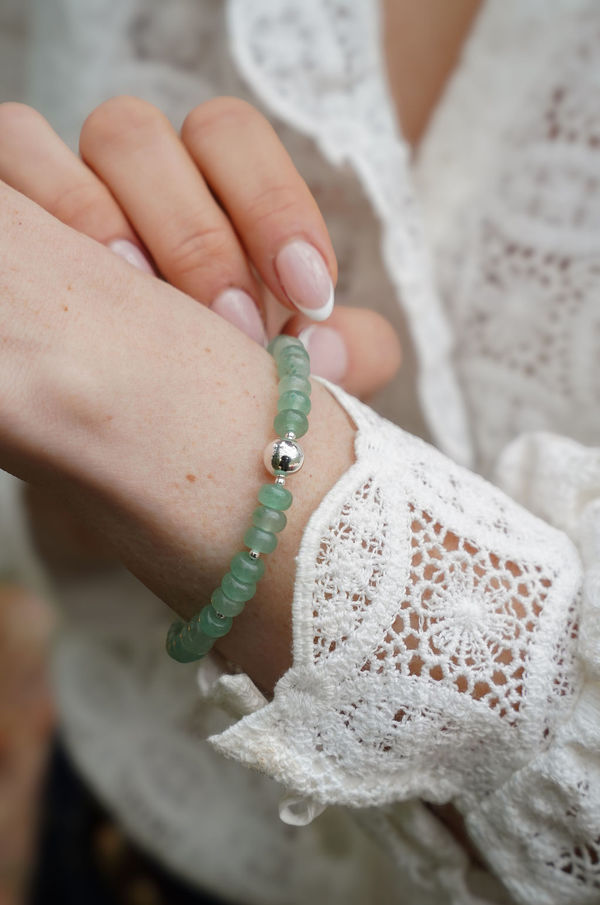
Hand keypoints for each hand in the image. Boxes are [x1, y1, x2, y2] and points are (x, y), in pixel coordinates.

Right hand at [0, 98, 400, 398]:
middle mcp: (124, 176)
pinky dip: (32, 225)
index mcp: (203, 185)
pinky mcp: (12, 231)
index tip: (309, 297)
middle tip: (234, 331)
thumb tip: (332, 351)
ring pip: (45, 144)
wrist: (150, 444)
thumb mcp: (293, 380)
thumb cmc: (222, 395)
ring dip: (98, 225)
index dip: (272, 202)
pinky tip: (76, 306)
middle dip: (192, 234)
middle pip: (135, 136)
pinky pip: (0, 188)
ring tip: (143, 316)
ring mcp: (54, 194)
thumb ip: (346, 357)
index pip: (228, 136)